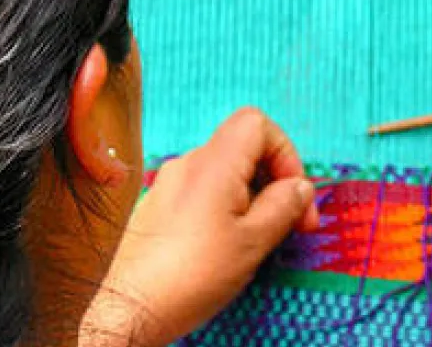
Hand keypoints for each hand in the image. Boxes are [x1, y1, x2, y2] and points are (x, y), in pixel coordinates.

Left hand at [80, 108, 319, 345]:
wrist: (131, 307)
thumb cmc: (191, 276)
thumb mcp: (252, 242)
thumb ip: (284, 206)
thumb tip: (300, 187)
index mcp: (213, 164)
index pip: (256, 124)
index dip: (284, 152)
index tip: (294, 194)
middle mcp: (187, 164)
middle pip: (243, 147)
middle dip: (274, 179)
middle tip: (291, 223)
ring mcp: (169, 183)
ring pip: (224, 171)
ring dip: (251, 195)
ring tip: (258, 238)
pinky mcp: (159, 204)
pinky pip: (203, 189)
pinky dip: (226, 205)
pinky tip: (227, 243)